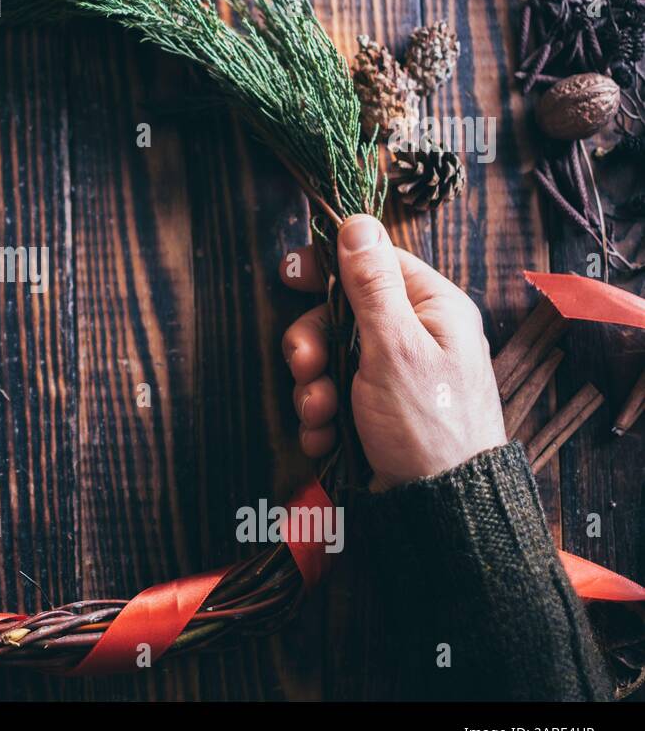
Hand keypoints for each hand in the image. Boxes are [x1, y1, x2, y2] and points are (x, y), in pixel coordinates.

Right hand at [278, 214, 506, 491]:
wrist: (440, 508)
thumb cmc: (428, 425)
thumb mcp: (395, 347)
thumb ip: (371, 285)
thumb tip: (358, 222)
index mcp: (432, 310)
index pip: (373, 263)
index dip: (329, 266)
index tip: (289, 274)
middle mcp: (413, 338)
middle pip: (340, 314)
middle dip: (313, 345)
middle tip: (306, 369)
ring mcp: (392, 377)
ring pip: (329, 360)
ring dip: (313, 389)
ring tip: (322, 416)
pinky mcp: (373, 412)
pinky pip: (331, 400)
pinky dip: (321, 420)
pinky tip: (328, 439)